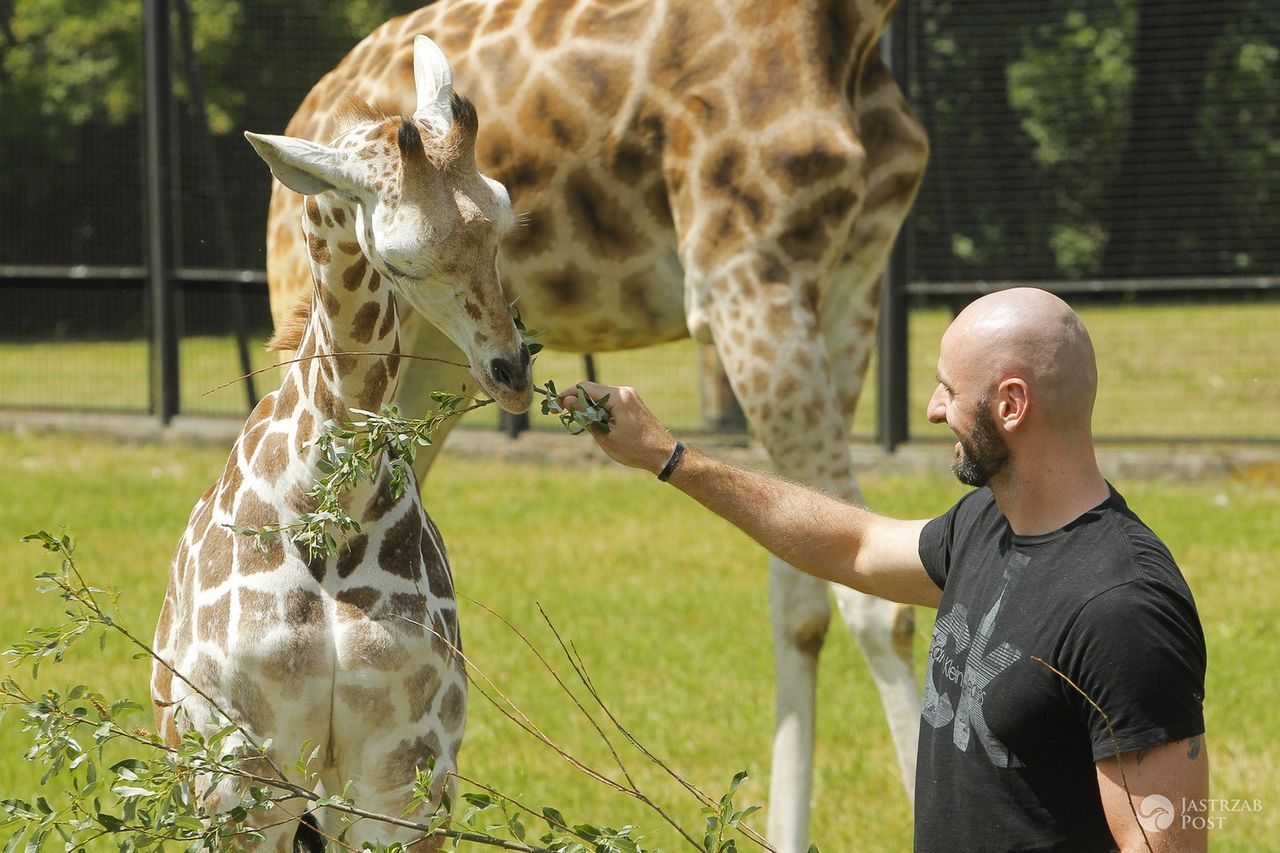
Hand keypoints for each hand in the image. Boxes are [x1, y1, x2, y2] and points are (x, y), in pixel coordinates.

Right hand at [559, 381, 677, 474]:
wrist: (663, 454)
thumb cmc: (635, 449)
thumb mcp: (605, 435)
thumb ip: (585, 416)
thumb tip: (567, 401)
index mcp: (618, 397)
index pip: (584, 387)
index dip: (566, 395)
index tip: (555, 406)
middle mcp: (625, 391)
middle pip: (592, 389)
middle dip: (576, 401)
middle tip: (563, 415)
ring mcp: (630, 395)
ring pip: (601, 395)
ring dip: (588, 406)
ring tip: (582, 424)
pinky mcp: (633, 402)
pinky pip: (610, 400)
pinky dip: (600, 409)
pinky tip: (597, 424)